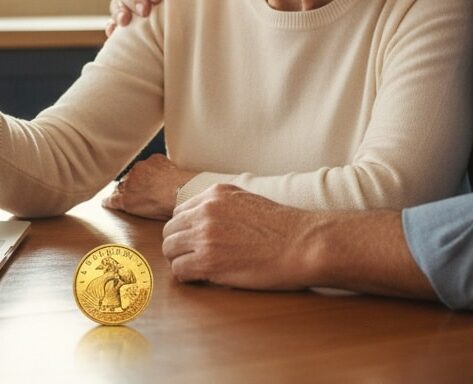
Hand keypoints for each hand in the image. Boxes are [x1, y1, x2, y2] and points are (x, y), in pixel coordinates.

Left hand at [101, 154, 196, 219]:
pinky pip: (112, 200)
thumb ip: (165, 169)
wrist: (178, 192)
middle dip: (132, 185)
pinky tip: (106, 204)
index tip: (144, 183)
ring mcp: (130, 185)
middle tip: (137, 193)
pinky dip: (109, 202)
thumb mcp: (174, 169)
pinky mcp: (126, 199)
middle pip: (130, 178)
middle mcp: (137, 170)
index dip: (141, 178)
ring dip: (121, 193)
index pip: (141, 170)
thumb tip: (165, 176)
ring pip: (121, 188)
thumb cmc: (182, 185)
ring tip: (121, 198)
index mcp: (150, 162)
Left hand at [161, 184, 317, 289]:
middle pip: (170, 230)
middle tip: (193, 258)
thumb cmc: (285, 228)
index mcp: (215, 194)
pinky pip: (179, 270)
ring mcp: (205, 235)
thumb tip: (207, 223)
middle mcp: (206, 210)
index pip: (180, 212)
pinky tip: (202, 279)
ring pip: (169, 249)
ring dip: (180, 261)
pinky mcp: (208, 260)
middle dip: (179, 245)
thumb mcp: (248, 201)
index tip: (196, 242)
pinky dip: (187, 277)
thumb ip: (224, 206)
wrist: (303, 244)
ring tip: (198, 269)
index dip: (186, 230)